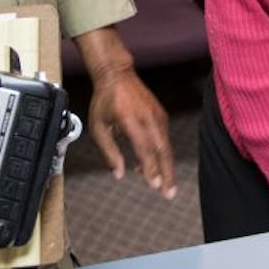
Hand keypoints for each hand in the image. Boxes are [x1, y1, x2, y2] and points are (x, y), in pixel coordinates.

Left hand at [76, 27, 176, 198]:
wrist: (116, 74)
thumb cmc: (105, 100)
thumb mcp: (98, 127)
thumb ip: (109, 152)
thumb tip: (118, 173)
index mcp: (131, 119)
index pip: (145, 148)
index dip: (150, 168)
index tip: (153, 185)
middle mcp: (148, 117)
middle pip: (162, 150)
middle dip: (167, 173)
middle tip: (169, 193)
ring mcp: (157, 115)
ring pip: (166, 146)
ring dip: (166, 166)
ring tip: (164, 185)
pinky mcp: (161, 115)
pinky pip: (164, 139)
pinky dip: (161, 154)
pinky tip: (151, 166)